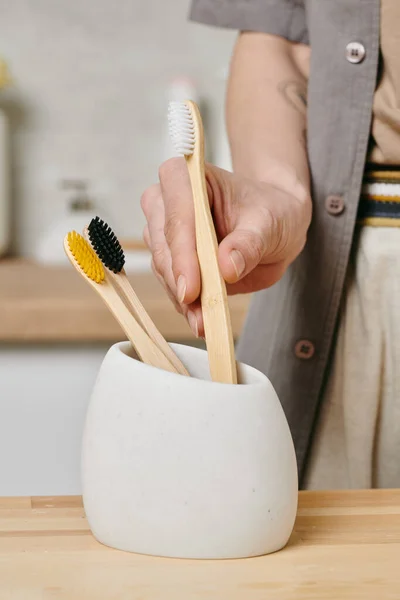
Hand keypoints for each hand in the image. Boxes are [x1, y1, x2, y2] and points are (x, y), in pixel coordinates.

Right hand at [141, 158, 311, 337]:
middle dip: (181, 281)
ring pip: (164, 268)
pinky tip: (201, 318)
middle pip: (164, 245)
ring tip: (204, 320)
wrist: (274, 222)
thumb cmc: (271, 210)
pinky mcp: (170, 258)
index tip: (192, 287)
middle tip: (199, 311)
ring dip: (182, 297)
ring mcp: (164, 231)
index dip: (183, 253)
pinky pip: (172, 283)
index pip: (177, 215)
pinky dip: (186, 304)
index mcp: (187, 177)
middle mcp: (166, 201)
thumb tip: (227, 267)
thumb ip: (248, 243)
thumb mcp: (270, 224)